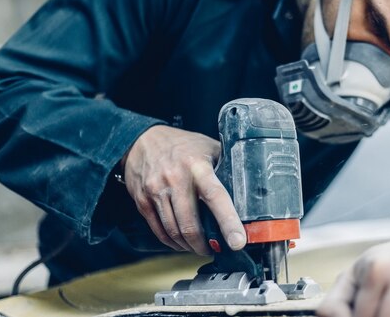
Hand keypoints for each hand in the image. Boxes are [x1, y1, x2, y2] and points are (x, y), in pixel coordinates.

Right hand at [123, 125, 245, 254]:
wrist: (141, 140)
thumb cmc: (181, 145)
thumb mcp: (208, 147)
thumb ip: (225, 165)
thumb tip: (248, 188)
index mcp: (197, 166)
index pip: (216, 197)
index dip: (228, 221)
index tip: (238, 241)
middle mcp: (175, 179)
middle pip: (190, 224)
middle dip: (204, 244)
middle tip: (215, 249)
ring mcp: (156, 191)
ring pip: (174, 231)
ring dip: (188, 245)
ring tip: (199, 246)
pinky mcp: (143, 200)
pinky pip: (159, 230)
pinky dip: (172, 242)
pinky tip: (181, 242)